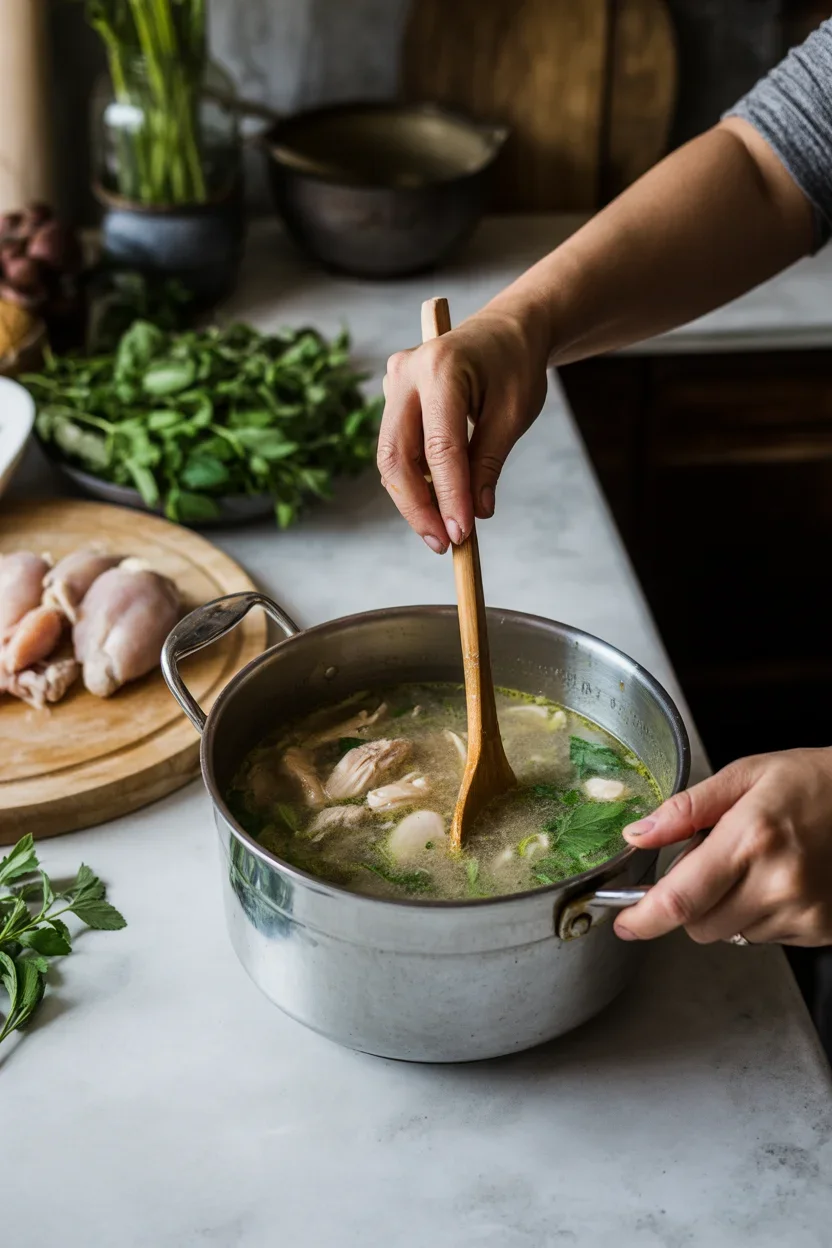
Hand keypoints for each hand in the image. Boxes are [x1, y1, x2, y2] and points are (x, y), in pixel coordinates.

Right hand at [377, 305, 549, 551]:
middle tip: (444, 543)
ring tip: (443, 531)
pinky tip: (436, 504)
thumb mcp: (514, 413)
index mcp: (442, 368)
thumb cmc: (515, 366)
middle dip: (417, 506)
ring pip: (389, 457)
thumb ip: (489, 462)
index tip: (463, 534)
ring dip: (412, 499)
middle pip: (396, 455)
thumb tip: (475, 514)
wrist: (505, 330)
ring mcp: (393, 383)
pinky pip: (395, 449)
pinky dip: (413, 481)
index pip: (440, 446)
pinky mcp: (393, 398)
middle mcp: (406, 373)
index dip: (448, 495)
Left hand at [615, 748, 831, 946]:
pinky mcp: (820, 930)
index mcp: (750, 838)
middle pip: (698, 926)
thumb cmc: (812, 781)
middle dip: (688, 902)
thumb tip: (638, 834)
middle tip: (712, 861)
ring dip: (725, 908)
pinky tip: (778, 879)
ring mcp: (802, 912)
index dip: (643, 918)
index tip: (624, 922)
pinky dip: (758, 914)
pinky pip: (764, 937)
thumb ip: (686, 809)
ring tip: (754, 865)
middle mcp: (777, 882)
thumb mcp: (745, 775)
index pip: (680, 899)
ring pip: (730, 934)